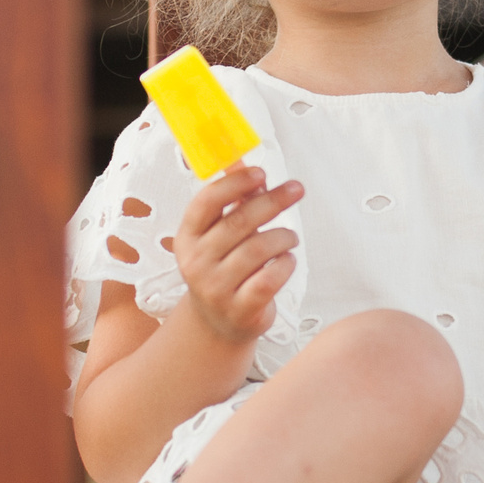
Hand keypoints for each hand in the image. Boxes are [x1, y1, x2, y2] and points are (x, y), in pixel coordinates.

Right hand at [172, 165, 302, 345]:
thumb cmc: (223, 268)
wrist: (218, 322)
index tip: (261, 174)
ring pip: (259, 249)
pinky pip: (270, 278)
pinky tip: (287, 260)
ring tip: (289, 237)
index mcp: (188, 237)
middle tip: (295, 190)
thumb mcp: (218, 234)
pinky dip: (285, 264)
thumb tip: (242, 160)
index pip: (207, 202)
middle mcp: (196, 262)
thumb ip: (231, 199)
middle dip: (272, 201)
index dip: (235, 183)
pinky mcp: (240, 309)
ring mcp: (216, 288)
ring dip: (283, 236)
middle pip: (239, 222)